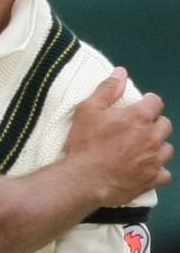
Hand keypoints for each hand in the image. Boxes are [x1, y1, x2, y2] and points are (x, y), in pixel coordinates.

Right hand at [66, 67, 172, 204]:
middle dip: (154, 124)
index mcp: (139, 117)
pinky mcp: (152, 180)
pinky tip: (146, 169)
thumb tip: (121, 72)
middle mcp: (152, 137)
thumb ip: (107, 89)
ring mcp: (154, 160)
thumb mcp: (88, 110)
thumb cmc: (85, 143)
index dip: (147, 103)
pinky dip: (158, 170)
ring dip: (158, 147)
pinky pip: (165, 174)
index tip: (138, 106)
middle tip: (138, 129)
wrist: (85, 180)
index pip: (156, 102)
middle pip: (165, 125)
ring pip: (167, 149)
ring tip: (143, 149)